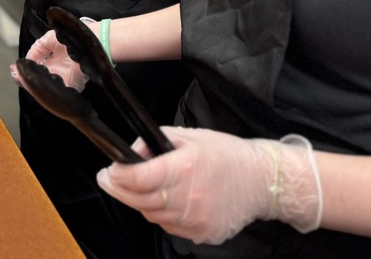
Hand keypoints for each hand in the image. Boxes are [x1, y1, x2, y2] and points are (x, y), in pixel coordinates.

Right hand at [10, 29, 88, 91]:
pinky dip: (43, 88)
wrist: (87, 39)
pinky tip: (34, 81)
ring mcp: (62, 81)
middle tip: (16, 75)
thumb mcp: (47, 41)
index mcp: (51, 63)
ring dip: (31, 85)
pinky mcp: (70, 85)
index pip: (35, 71)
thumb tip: (25, 61)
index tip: (15, 70)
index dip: (24, 71)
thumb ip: (36, 50)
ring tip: (22, 78)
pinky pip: (55, 92)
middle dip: (25, 79)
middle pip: (37, 81)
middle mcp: (56, 73)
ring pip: (43, 88)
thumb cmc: (71, 37)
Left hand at [96, 127, 321, 244]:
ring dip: (142, 201)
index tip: (108, 171)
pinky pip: (170, 226)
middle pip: (139, 200)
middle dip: (120, 189)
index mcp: (185, 168)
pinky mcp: (202, 233)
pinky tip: (170, 200)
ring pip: (152, 215)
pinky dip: (163, 214)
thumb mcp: (189, 136)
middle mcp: (189, 196)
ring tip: (147, 186)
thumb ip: (156, 141)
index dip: (117, 175)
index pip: (139, 178)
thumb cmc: (227, 154)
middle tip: (111, 179)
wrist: (262, 180)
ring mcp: (195, 219)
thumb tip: (133, 152)